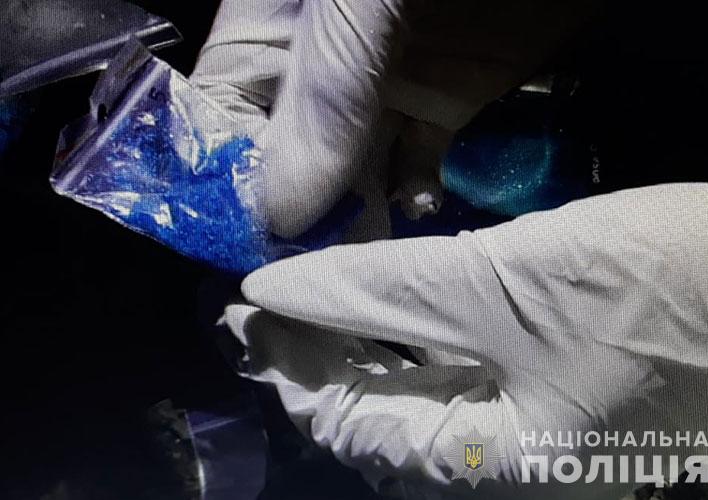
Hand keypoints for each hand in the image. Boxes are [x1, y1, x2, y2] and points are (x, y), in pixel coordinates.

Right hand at [190, 0, 596, 238]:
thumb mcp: (356, 9)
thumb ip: (324, 98)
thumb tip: (279, 212)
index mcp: (271, 32)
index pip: (220, 116)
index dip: (224, 178)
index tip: (244, 236)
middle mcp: (319, 69)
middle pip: (284, 158)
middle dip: (293, 212)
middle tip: (308, 259)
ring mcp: (383, 90)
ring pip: (350, 173)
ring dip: (353, 215)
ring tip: (362, 243)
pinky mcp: (442, 104)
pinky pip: (414, 165)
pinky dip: (413, 194)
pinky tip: (418, 201)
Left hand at [223, 183, 707, 497]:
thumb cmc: (650, 285)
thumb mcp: (504, 285)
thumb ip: (385, 292)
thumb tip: (279, 291)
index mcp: (491, 468)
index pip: (353, 425)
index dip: (290, 365)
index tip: (245, 312)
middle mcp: (501, 466)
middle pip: (375, 416)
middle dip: (313, 357)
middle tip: (261, 307)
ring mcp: (526, 432)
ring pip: (411, 395)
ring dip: (355, 345)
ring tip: (306, 302)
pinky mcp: (543, 390)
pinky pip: (453, 375)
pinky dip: (406, 340)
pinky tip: (380, 307)